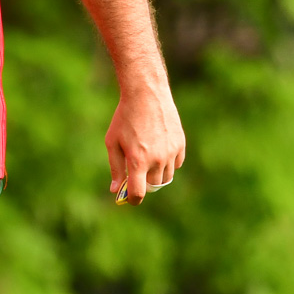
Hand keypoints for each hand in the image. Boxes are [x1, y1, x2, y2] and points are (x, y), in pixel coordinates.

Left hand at [104, 83, 184, 204]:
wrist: (146, 94)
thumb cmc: (125, 118)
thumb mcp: (113, 142)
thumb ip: (115, 168)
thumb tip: (116, 190)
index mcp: (138, 160)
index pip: (139, 193)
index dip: (133, 200)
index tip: (130, 198)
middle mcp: (157, 159)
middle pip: (153, 186)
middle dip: (144, 183)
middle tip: (136, 173)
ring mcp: (171, 152)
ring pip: (166, 177)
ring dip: (156, 175)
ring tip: (147, 158)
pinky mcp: (180, 144)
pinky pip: (176, 164)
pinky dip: (168, 163)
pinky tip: (159, 150)